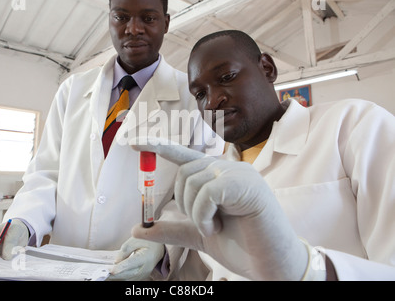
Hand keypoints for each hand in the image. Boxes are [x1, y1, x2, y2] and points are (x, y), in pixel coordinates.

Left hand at [108, 237, 164, 280]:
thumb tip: (117, 261)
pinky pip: (129, 279)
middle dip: (115, 275)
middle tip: (103, 274)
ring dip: (116, 277)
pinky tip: (111, 276)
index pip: (132, 263)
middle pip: (129, 273)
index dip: (121, 267)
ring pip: (128, 278)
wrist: (158, 249)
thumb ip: (126, 248)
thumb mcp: (137, 239)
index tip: (111, 270)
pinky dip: (120, 277)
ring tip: (105, 275)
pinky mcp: (140, 277)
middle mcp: (146, 268)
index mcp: (146, 256)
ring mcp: (144, 274)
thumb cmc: (148, 241)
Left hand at [129, 137, 322, 280]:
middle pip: (185, 172)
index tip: (135, 142)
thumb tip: (138, 228)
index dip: (159, 147)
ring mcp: (239, 173)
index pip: (185, 156)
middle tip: (205, 224)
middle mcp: (229, 168)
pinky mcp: (245, 184)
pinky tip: (216, 227)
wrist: (270, 263)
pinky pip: (208, 192)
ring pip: (194, 182)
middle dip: (185, 203)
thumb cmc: (241, 245)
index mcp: (218, 176)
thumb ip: (172, 228)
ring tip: (215, 227)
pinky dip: (204, 215)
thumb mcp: (198, 235)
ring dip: (196, 214)